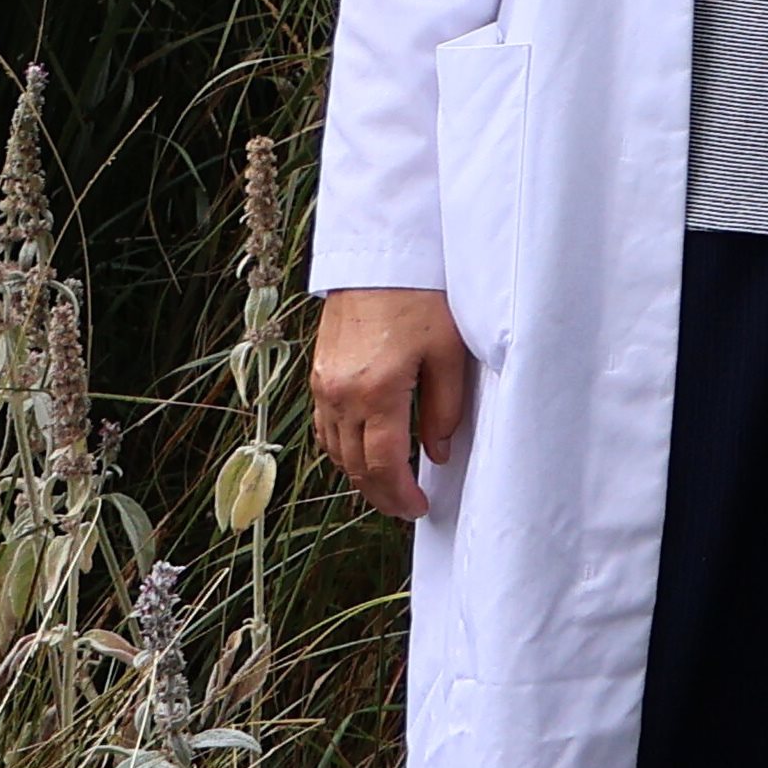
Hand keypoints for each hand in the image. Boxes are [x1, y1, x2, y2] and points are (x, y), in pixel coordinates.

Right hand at [312, 288, 474, 519]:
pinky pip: (325, 427)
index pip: (383, 465)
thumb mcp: (449, 352)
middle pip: (354, 466)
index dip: (400, 495)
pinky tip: (362, 452)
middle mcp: (341, 395)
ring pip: (335, 451)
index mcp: (378, 392)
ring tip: (388, 486)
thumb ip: (444, 408)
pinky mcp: (318, 374)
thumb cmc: (423, 297)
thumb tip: (438, 453)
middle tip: (405, 507)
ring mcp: (324, 386)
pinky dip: (342, 449)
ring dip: (359, 475)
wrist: (382, 258)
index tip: (419, 509)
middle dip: (380, 494)